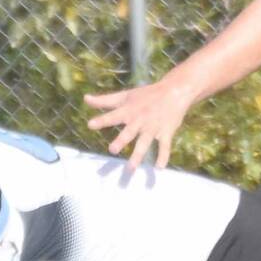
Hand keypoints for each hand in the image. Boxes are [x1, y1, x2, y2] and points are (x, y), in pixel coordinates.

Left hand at [85, 78, 200, 171]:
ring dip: (138, 155)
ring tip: (130, 168)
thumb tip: (85, 99)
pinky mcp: (166, 132)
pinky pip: (164, 146)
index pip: (113, 116)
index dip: (102, 120)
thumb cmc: (146, 95)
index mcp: (129, 111)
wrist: (174, 92)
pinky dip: (163, 156)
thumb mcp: (125, 95)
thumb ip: (105, 100)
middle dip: (121, 141)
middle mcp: (140, 120)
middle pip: (129, 132)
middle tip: (112, 150)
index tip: (90, 125)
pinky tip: (159, 168)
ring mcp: (153, 127)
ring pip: (145, 143)